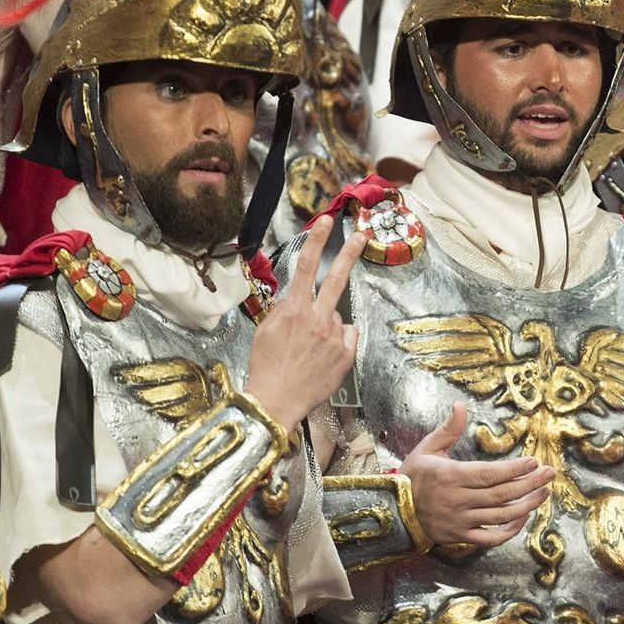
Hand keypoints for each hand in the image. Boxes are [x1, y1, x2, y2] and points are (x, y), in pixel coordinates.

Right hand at [243, 217, 364, 433]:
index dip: (316, 241)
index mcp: (294, 310)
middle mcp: (318, 319)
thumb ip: (282, 309)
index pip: (305, 266)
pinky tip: (322, 356)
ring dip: (325, 326)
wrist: (277, 401)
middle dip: (348, 253)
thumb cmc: (266, 367)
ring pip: (335, 318)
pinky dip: (338, 341)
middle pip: (336, 279)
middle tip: (359, 236)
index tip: (326, 222)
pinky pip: (346, 336)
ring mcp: (335, 337)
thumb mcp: (264, 331)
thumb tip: (295, 298)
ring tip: (308, 350)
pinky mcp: (346, 354)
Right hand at [399, 404, 552, 546]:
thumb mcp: (427, 448)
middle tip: (549, 474)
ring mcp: (461, 521)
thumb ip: (448, 429)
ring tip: (543, 493)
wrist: (394, 511)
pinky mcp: (461, 536)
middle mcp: (458, 500)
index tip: (533, 462)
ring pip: (501, 516)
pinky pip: (491, 538)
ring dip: (526, 505)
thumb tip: (460, 405)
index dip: (515, 469)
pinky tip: (522, 517)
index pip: (490, 474)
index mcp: (451, 476)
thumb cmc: (413, 476)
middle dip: (529, 484)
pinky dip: (509, 531)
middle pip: (502, 494)